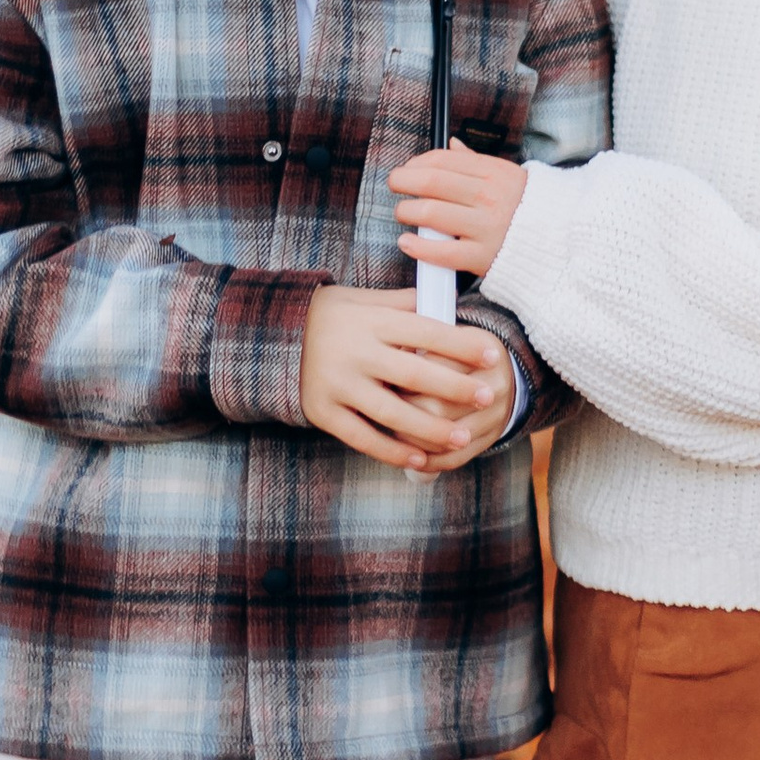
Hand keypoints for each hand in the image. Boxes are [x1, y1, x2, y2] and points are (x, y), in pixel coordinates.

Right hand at [299, 286, 513, 472]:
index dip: (462, 345)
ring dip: (430, 429)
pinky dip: (392, 450)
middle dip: (455, 388)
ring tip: (461, 438)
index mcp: (370, 321)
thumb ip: (401, 303)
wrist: (267, 335)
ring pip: (392, 412)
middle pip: (415, 374)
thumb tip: (444, 303)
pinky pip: (362, 437)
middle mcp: (356, 353)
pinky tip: (419, 459)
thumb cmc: (325, 315)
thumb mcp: (360, 299)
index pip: (426, 332)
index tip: (492, 356)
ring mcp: (338, 385)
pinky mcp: (323, 411)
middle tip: (488, 398)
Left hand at [390, 141, 529, 279]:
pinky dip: (418, 247)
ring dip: (406, 211)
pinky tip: (407, 242)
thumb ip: (476, 162)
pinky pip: (442, 252)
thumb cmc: (528, 208)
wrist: (559, 242)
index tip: (408, 169)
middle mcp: (488, 197)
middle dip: (403, 181)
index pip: (443, 160)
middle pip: (431, 182)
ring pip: (431, 213)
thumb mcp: (508, 176)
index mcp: (493, 173)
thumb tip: (451, 146)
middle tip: (395, 185)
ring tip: (403, 213)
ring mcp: (485, 227)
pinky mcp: (482, 257)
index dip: (416, 163)